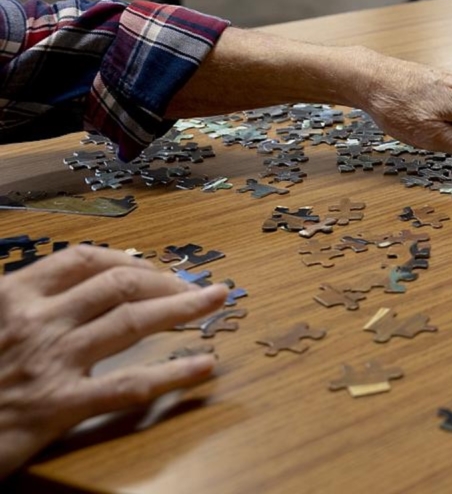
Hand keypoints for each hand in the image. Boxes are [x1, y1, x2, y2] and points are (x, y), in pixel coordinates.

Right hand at [0, 246, 227, 477]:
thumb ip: (23, 305)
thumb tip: (72, 293)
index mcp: (14, 296)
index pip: (82, 260)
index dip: (127, 260)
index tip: (153, 268)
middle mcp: (37, 322)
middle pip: (119, 285)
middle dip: (167, 280)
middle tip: (199, 287)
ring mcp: (51, 361)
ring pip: (132, 322)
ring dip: (182, 307)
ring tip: (216, 302)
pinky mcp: (59, 406)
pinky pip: (129, 385)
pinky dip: (173, 374)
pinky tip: (204, 367)